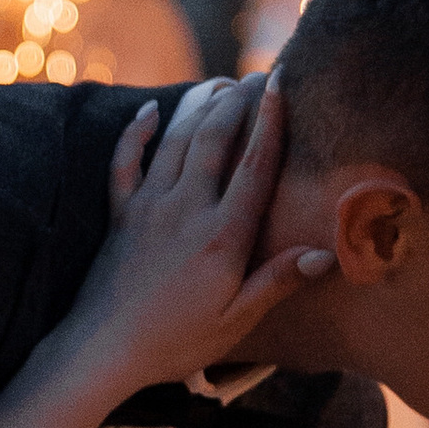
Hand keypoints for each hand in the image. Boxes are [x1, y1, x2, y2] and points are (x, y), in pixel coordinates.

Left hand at [70, 81, 332, 392]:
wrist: (102, 350)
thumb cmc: (174, 343)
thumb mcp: (235, 322)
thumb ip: (276, 282)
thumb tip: (326, 254)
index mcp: (222, 236)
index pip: (254, 166)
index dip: (269, 122)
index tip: (279, 85)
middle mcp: (186, 210)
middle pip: (215, 140)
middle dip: (238, 102)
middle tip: (257, 76)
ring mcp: (149, 208)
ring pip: (175, 141)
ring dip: (199, 107)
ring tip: (221, 85)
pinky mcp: (121, 215)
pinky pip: (125, 163)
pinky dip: (136, 133)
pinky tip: (148, 111)